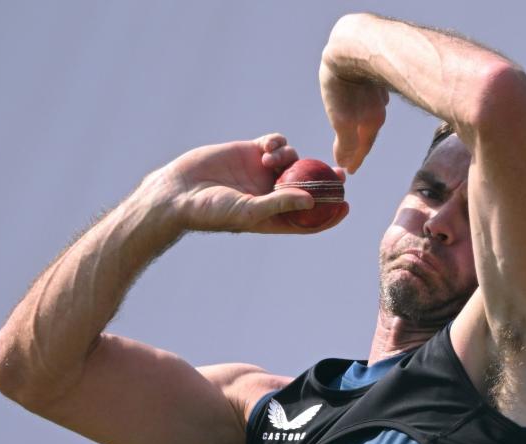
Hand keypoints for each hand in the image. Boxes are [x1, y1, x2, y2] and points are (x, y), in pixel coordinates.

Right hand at [162, 133, 347, 233]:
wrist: (179, 191)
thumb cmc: (211, 211)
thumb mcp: (249, 211)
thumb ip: (280, 204)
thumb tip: (312, 201)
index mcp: (274, 216)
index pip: (309, 218)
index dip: (329, 213)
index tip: (346, 205)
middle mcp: (271, 194)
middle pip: (309, 186)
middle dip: (325, 180)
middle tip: (340, 173)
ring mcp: (262, 172)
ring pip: (294, 160)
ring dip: (290, 157)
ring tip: (269, 160)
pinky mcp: (250, 152)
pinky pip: (276, 143)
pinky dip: (277, 143)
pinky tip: (266, 148)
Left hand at [319, 59, 388, 173]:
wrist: (354, 48)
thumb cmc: (347, 87)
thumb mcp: (342, 120)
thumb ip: (346, 143)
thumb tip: (344, 165)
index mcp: (370, 123)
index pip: (363, 149)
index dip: (355, 160)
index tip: (349, 171)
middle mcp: (378, 111)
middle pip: (368, 134)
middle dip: (360, 146)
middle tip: (352, 156)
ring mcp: (378, 95)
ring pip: (371, 116)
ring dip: (363, 128)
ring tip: (356, 133)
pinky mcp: (372, 80)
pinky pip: (371, 99)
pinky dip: (366, 108)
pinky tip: (365, 104)